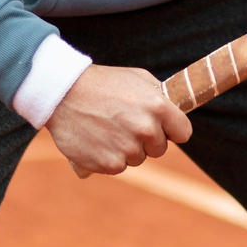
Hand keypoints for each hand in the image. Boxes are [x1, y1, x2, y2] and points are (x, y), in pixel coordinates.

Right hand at [45, 64, 191, 174]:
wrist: (63, 93)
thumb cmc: (103, 83)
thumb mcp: (138, 79)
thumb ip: (160, 97)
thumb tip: (175, 113)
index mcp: (158, 107)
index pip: (183, 132)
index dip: (172, 130)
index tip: (164, 128)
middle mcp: (146, 129)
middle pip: (160, 149)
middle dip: (147, 140)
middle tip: (126, 124)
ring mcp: (127, 148)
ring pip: (138, 159)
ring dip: (126, 149)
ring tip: (108, 129)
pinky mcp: (109, 164)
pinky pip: (118, 167)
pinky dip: (109, 157)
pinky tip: (97, 140)